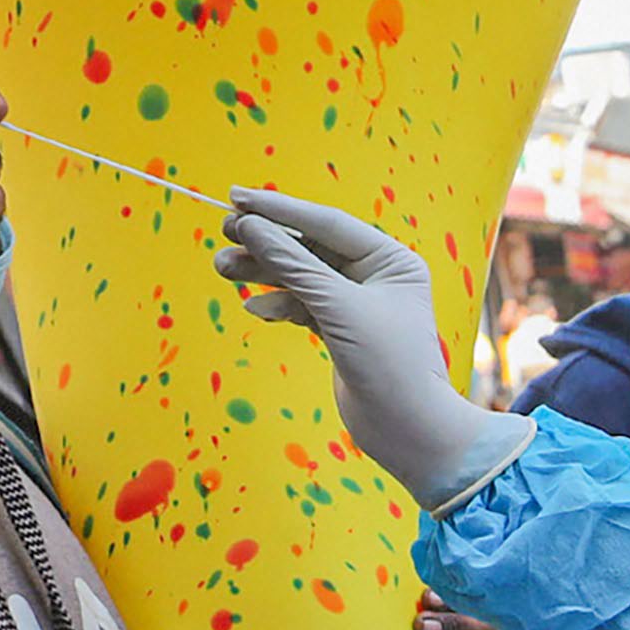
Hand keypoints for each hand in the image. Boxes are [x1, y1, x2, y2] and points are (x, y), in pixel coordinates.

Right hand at [211, 190, 513, 499]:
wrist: (407, 431)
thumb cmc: (387, 364)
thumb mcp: (338, 307)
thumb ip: (293, 265)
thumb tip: (250, 226)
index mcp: (390, 259)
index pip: (327, 223)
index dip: (280, 210)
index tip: (235, 198)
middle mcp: (376, 276)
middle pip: (310, 247)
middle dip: (266, 242)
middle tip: (223, 232)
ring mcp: (357, 304)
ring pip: (300, 277)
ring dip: (263, 271)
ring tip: (223, 267)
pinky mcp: (340, 331)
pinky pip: (302, 305)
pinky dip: (278, 304)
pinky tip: (256, 307)